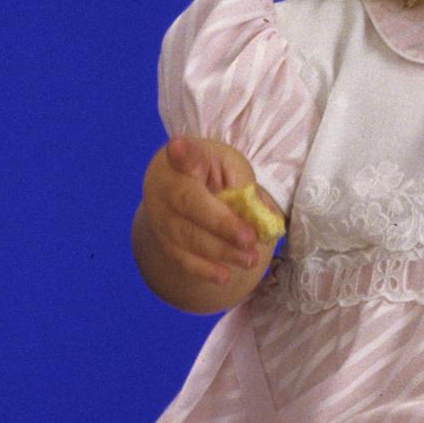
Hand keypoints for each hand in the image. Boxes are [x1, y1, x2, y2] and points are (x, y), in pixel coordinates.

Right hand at [140, 136, 267, 285]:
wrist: (182, 183)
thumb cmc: (211, 173)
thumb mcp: (231, 169)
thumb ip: (244, 191)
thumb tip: (263, 222)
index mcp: (186, 158)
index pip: (185, 154)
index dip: (182, 153)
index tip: (178, 147)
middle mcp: (166, 184)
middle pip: (189, 205)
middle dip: (221, 225)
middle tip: (250, 240)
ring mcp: (160, 214)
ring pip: (186, 236)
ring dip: (220, 252)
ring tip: (249, 259)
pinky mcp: (162, 238)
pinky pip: (180, 257)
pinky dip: (203, 269)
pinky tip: (224, 275)